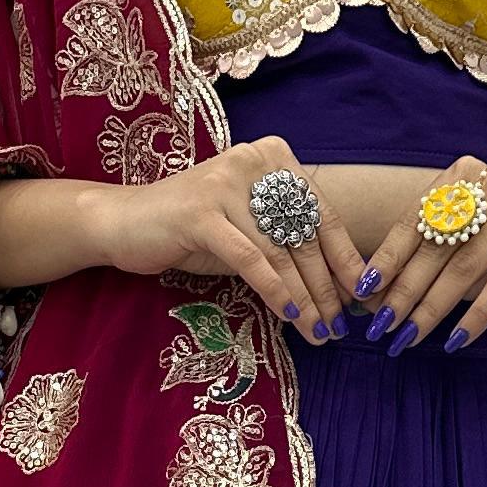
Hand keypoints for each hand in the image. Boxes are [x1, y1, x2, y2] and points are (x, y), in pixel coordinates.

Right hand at [98, 134, 369, 340]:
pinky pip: (250, 258)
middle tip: (340, 324)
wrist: (124, 223)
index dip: (344, 257)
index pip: (320, 212)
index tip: (362, 294)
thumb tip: (339, 284)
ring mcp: (227, 183)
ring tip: (319, 330)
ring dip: (304, 297)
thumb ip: (287, 242)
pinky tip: (290, 316)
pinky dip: (274, 290)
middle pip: (303, 233)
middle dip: (326, 285)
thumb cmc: (192, 230)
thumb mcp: (248, 228)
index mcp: (273, 156)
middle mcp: (254, 161)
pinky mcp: (202, 212)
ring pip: (280, 250)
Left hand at [357, 158, 486, 353]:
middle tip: (380, 326)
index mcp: (465, 176)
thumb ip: (427, 259)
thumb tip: (373, 296)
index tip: (363, 292)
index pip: (415, 220)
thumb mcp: (464, 245)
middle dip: (404, 290)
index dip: (387, 259)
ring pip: (463, 269)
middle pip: (436, 246)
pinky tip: (455, 341)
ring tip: (408, 338)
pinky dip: (474, 317)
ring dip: (431, 309)